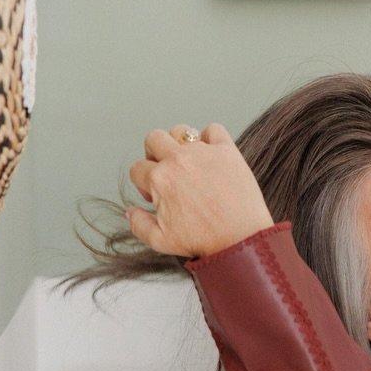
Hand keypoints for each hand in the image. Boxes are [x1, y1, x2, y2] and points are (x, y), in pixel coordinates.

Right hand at [125, 123, 275, 259]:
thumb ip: (138, 225)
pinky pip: (213, 129)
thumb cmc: (204, 240)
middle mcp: (179, 160)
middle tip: (167, 172)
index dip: (143, 184)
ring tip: (187, 163)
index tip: (157, 196)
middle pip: (153, 139)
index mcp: (160, 179)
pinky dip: (210, 138)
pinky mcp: (227, 150)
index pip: (137, 168)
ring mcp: (204, 152)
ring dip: (179, 143)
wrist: (241, 238)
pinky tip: (211, 156)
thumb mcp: (160, 241)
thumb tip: (130, 211)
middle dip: (154, 154)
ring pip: (180, 130)